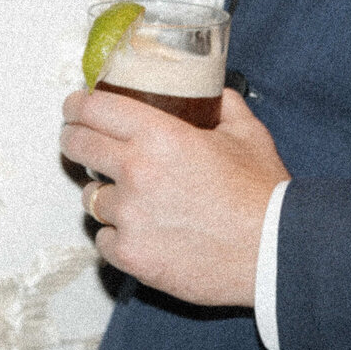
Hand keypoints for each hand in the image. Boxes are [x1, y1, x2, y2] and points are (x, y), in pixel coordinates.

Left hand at [60, 88, 288, 307]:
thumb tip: (212, 94)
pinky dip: (118, 236)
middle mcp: (136, 173)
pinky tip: (142, 233)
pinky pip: (104, 240)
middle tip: (80, 141)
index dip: (76, 106)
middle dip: (74, 140)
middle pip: (77, 146)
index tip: (74, 107)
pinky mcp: (131, 255)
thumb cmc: (264, 196)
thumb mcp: (247, 135)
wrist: (276, 253)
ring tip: (131, 199)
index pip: (93, 110)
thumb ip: (223, 107)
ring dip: (106, 196)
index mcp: (159, 136)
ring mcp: (130, 217)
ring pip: (91, 198)